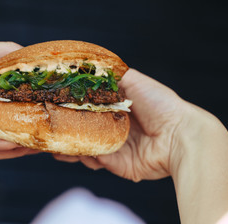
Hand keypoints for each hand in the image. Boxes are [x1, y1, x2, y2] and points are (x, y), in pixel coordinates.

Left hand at [0, 41, 36, 158]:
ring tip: (38, 142)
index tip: (43, 101)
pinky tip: (20, 145)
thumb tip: (28, 55)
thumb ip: (3, 53)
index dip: (24, 100)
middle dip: (25, 124)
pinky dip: (4, 147)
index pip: (7, 97)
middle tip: (46, 126)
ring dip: (18, 141)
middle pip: (5, 119)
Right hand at [55, 69, 187, 181]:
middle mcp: (114, 126)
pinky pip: (95, 160)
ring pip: (86, 146)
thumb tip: (91, 66)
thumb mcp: (134, 80)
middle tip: (48, 132)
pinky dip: (84, 157)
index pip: (88, 107)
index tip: (54, 105)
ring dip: (69, 147)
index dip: (71, 107)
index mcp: (117, 108)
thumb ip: (112, 75)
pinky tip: (75, 153)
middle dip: (65, 131)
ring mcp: (115, 145)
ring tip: (53, 148)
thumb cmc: (160, 104)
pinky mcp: (117, 163)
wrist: (179, 135)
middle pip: (84, 128)